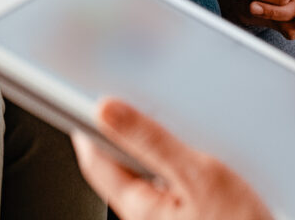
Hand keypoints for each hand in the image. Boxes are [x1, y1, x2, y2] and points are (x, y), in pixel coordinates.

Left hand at [72, 98, 272, 219]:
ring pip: (154, 170)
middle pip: (124, 161)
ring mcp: (173, 216)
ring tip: (176, 113)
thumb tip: (105, 109)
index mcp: (137, 204)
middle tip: (136, 92)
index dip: (88, 120)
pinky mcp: (197, 214)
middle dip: (130, 126)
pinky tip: (206, 144)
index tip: (89, 88)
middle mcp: (150, 213)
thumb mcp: (196, 174)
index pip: (93, 156)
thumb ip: (150, 140)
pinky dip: (185, 157)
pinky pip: (179, 179)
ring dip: (162, 141)